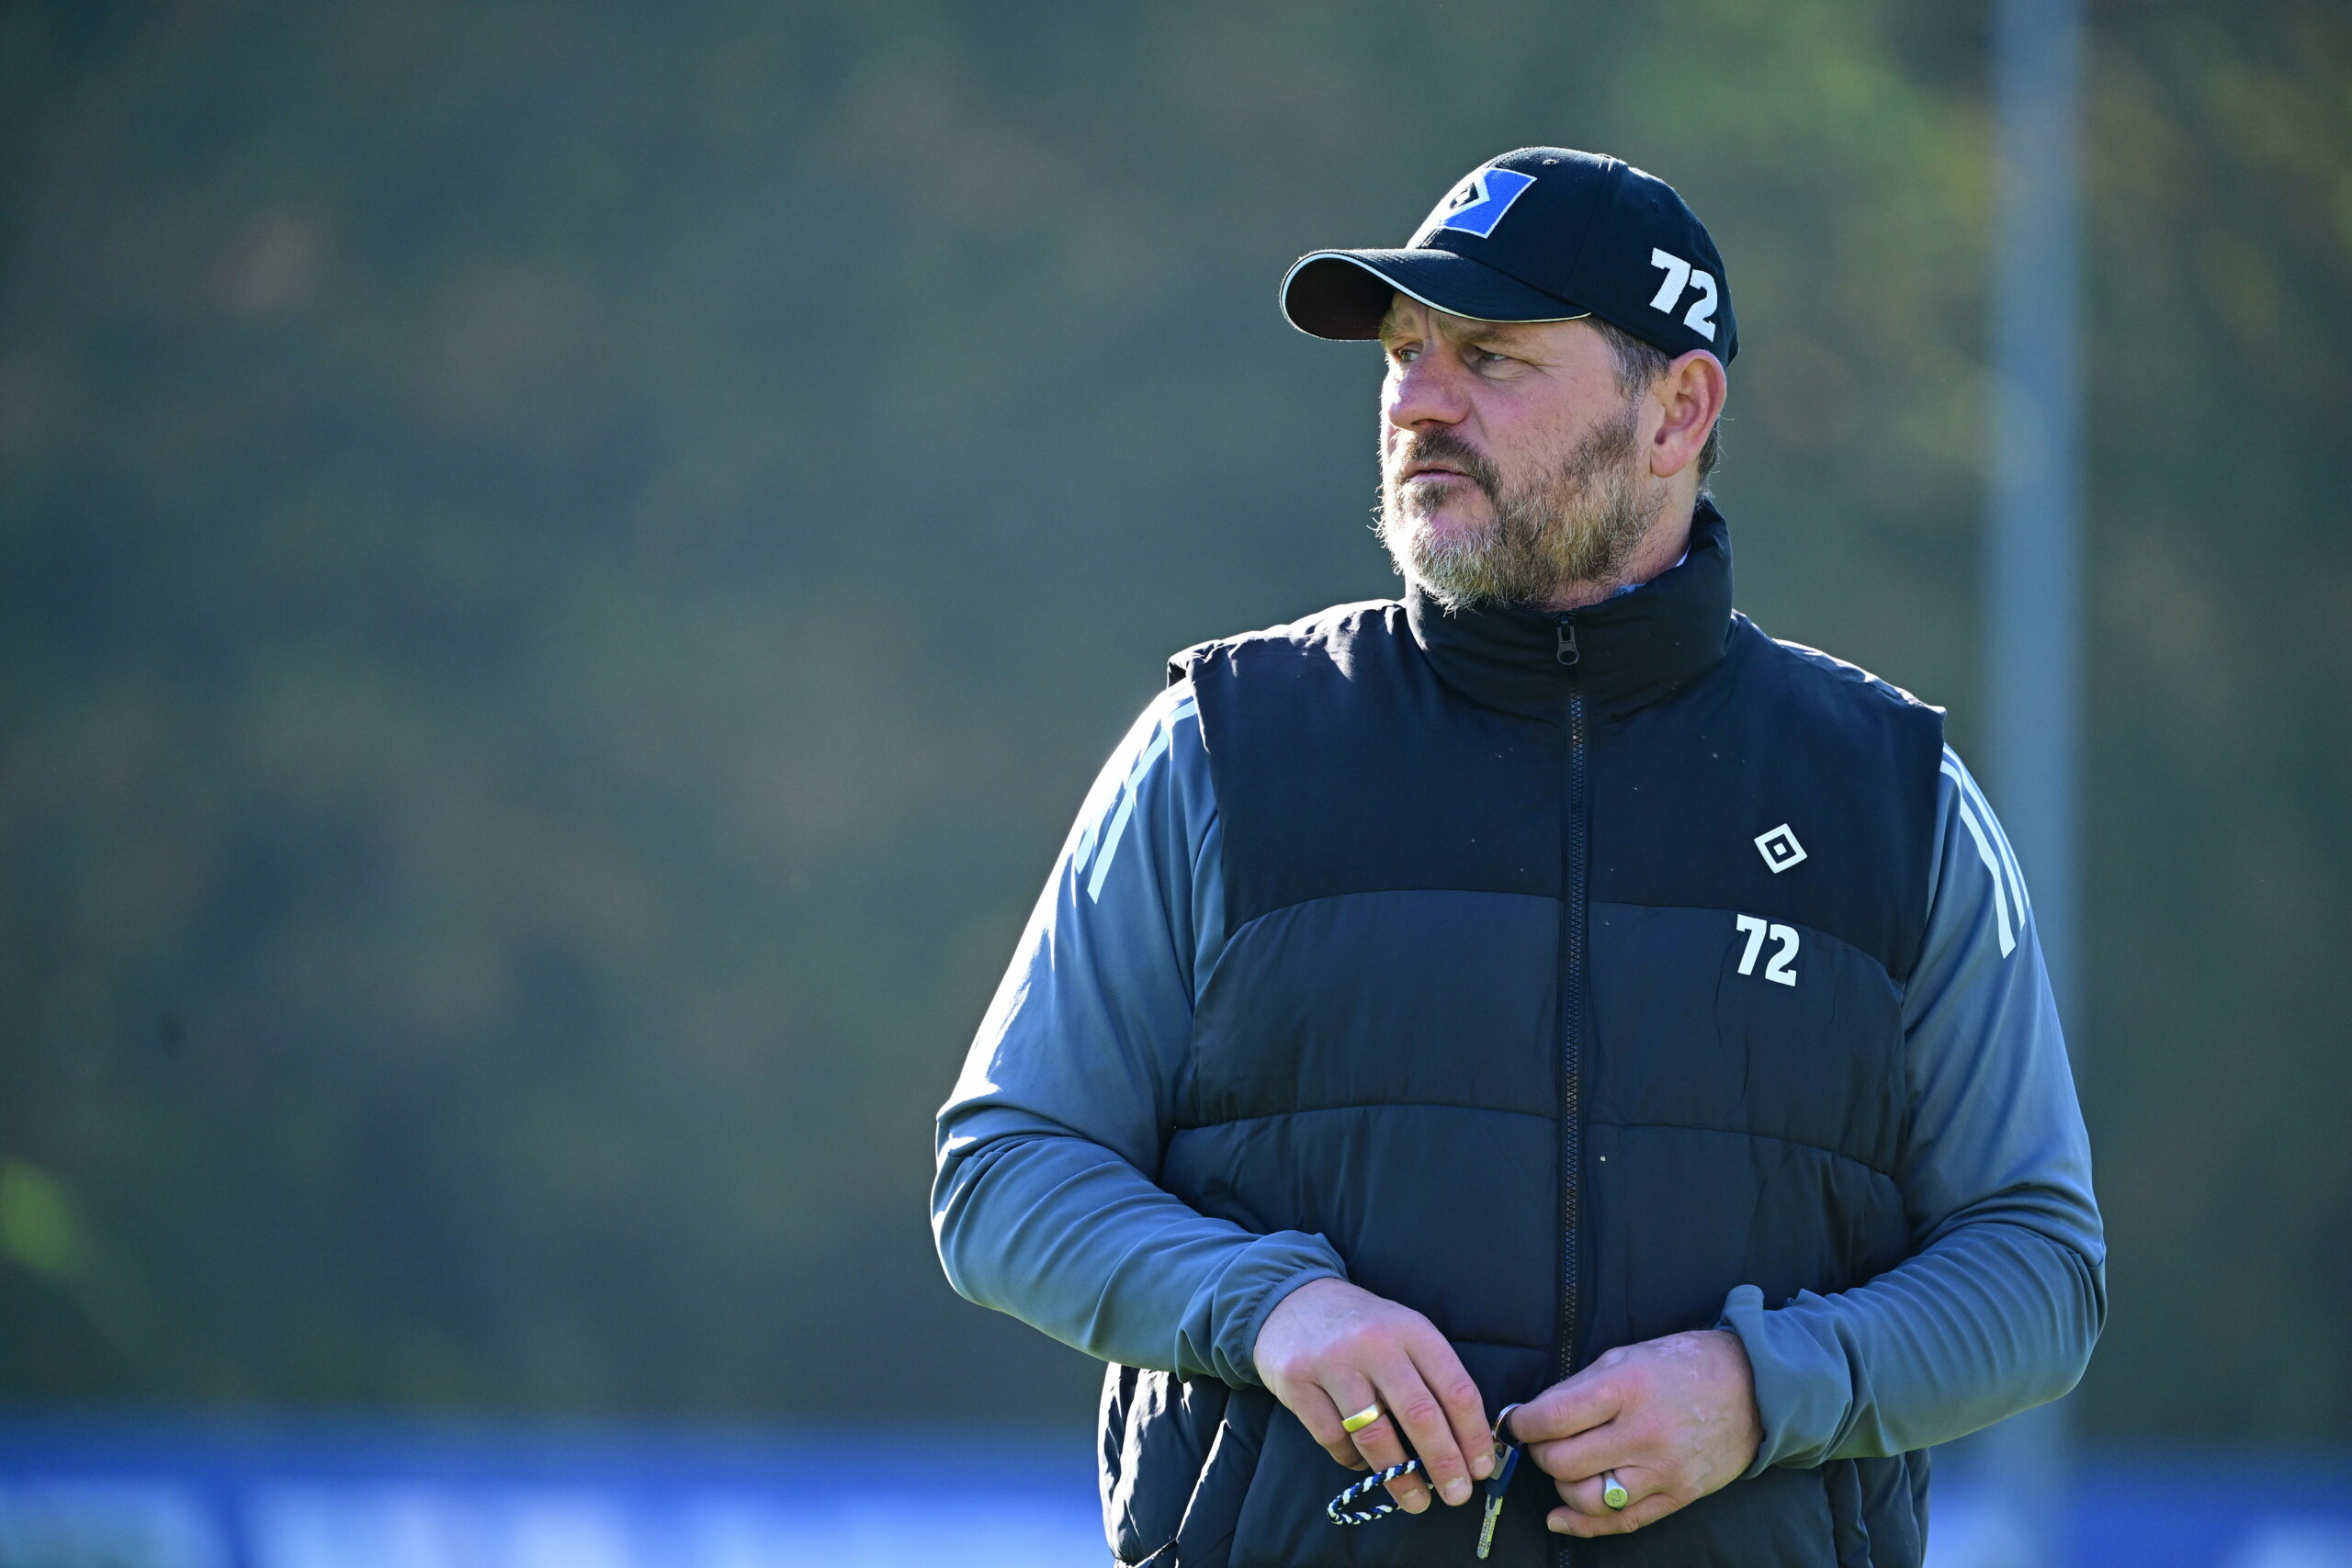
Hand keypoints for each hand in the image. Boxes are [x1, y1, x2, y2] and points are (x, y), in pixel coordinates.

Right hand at [1252, 1277, 1493, 1513]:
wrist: (1292, 1300)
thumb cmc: (1362, 1328)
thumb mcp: (1404, 1333)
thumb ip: (1432, 1377)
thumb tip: (1464, 1445)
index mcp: (1411, 1329)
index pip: (1455, 1388)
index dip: (1473, 1435)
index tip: (1481, 1469)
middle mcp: (1374, 1342)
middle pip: (1419, 1414)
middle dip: (1444, 1463)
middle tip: (1457, 1496)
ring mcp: (1332, 1362)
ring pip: (1375, 1435)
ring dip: (1400, 1476)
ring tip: (1416, 1500)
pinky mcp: (1297, 1382)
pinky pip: (1333, 1439)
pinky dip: (1354, 1461)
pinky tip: (1365, 1464)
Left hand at [1509, 1329, 1760, 1537]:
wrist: (1754, 1388)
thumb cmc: (1683, 1365)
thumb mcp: (1626, 1356)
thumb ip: (1579, 1388)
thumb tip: (1535, 1415)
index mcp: (1627, 1388)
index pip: (1554, 1417)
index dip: (1523, 1424)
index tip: (1517, 1422)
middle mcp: (1644, 1433)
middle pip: (1564, 1462)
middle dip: (1540, 1453)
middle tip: (1541, 1441)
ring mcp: (1663, 1470)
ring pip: (1586, 1498)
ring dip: (1562, 1484)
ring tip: (1565, 1465)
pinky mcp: (1677, 1496)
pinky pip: (1621, 1522)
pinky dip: (1582, 1525)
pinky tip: (1560, 1517)